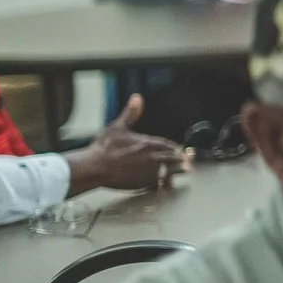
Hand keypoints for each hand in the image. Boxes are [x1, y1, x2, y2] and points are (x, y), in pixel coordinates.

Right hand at [65, 96, 189, 195]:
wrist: (95, 167)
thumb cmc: (103, 148)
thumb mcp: (117, 126)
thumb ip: (130, 113)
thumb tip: (137, 98)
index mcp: (148, 142)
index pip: (166, 144)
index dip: (172, 147)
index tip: (176, 149)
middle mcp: (153, 155)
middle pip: (172, 156)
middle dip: (179, 157)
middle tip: (185, 159)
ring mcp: (151, 170)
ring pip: (172, 169)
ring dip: (179, 169)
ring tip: (186, 170)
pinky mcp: (146, 182)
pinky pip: (163, 182)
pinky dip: (168, 182)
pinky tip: (171, 184)